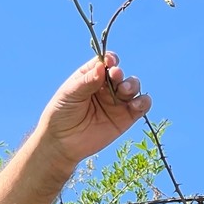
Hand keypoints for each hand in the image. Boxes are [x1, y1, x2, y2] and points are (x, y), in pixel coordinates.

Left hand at [34, 51, 150, 167]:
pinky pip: (142, 106)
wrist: (60, 143)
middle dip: (119, 73)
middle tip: (115, 76)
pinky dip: (143, 102)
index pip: (106, 62)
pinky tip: (135, 104)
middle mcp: (106, 87)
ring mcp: (117, 102)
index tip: (110, 62)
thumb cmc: (60, 115)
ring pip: (133, 86)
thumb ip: (86, 81)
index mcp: (92, 76)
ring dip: (132, 85)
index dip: (110, 59)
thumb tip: (102, 66)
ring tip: (124, 89)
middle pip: (120, 74)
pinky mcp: (126, 118)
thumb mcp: (69, 95)